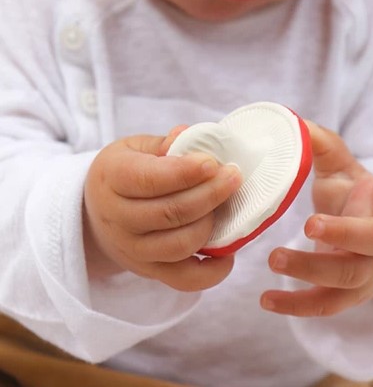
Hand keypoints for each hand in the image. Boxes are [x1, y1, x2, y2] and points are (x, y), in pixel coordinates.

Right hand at [83, 128, 241, 291]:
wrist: (96, 213)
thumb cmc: (124, 173)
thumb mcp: (135, 148)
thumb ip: (164, 144)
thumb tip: (188, 135)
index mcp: (112, 179)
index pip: (150, 180)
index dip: (185, 172)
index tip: (213, 162)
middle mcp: (118, 219)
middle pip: (170, 213)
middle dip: (209, 194)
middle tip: (233, 177)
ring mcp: (132, 250)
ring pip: (180, 245)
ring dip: (211, 224)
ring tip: (225, 205)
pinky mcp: (149, 271)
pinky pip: (184, 280)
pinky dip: (212, 272)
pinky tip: (228, 254)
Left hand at [261, 121, 372, 316]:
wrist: (371, 246)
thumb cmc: (354, 201)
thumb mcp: (342, 170)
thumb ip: (322, 147)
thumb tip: (296, 122)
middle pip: (368, 241)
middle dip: (342, 235)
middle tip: (310, 225)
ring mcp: (364, 271)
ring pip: (344, 278)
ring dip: (310, 271)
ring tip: (274, 259)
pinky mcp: (346, 294)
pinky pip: (324, 305)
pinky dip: (295, 306)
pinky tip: (267, 300)